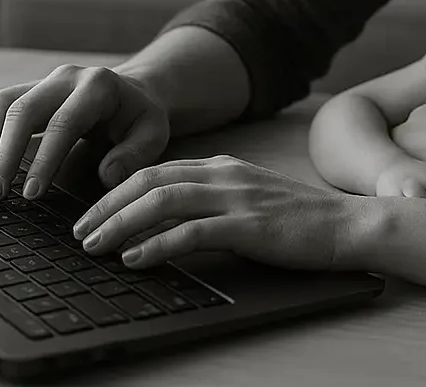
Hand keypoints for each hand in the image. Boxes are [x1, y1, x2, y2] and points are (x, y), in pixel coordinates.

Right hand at [0, 64, 170, 203]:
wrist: (131, 92)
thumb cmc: (140, 117)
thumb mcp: (154, 133)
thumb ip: (136, 154)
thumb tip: (108, 176)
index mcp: (99, 86)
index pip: (64, 122)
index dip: (44, 158)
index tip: (31, 193)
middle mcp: (67, 77)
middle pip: (23, 110)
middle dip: (5, 154)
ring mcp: (44, 80)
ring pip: (2, 105)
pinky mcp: (28, 89)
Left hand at [72, 155, 355, 269]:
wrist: (347, 226)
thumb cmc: (299, 220)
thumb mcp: (250, 198)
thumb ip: (213, 199)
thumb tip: (164, 221)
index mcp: (223, 166)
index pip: (156, 170)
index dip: (116, 190)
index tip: (90, 213)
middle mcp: (225, 174)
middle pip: (150, 180)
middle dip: (107, 205)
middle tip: (78, 231)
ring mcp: (237, 197)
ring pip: (163, 201)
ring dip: (121, 223)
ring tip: (94, 246)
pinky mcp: (249, 225)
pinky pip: (191, 232)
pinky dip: (156, 245)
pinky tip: (135, 259)